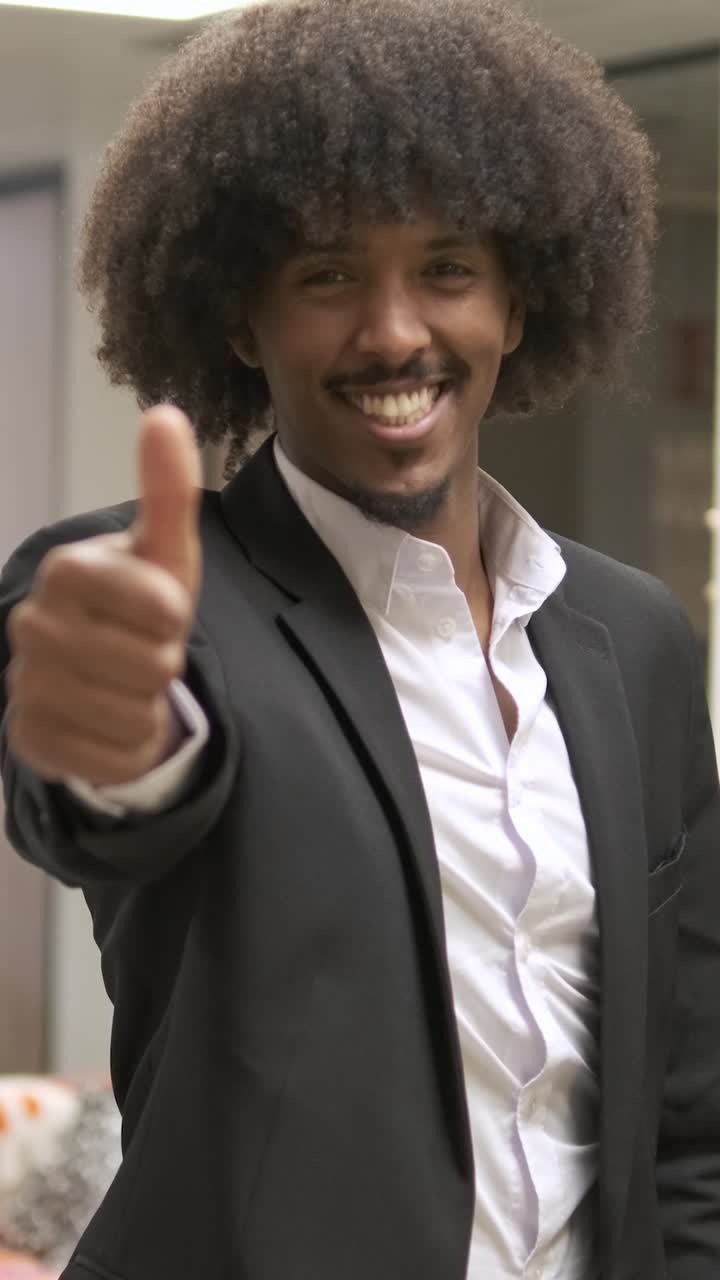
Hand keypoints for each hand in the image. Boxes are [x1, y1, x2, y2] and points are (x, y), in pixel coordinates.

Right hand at [5, 405, 202, 785]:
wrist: (104, 674)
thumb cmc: (139, 607)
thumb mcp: (166, 553)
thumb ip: (167, 491)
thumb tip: (166, 414)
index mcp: (67, 569)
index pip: (160, 607)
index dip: (174, 616)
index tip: (159, 612)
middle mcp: (32, 623)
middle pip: (153, 666)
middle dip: (162, 664)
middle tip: (141, 651)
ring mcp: (25, 685)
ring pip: (134, 715)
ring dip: (146, 706)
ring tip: (126, 685)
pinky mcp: (30, 740)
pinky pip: (112, 758)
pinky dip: (127, 748)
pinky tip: (109, 721)